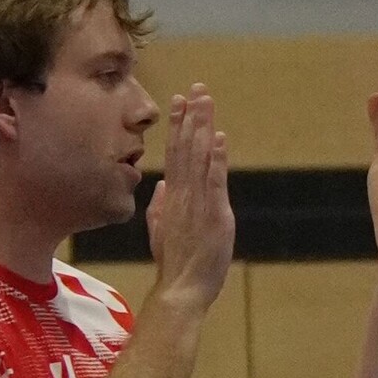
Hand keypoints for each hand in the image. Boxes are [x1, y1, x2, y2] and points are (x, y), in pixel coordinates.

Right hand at [144, 85, 234, 315]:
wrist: (180, 289)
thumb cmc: (174, 264)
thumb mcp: (160, 232)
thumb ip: (159, 207)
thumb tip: (160, 187)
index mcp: (172, 198)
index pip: (175, 154)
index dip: (178, 126)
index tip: (180, 101)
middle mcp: (182, 194)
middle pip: (185, 148)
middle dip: (191, 117)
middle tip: (196, 88)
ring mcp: (196, 203)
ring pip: (198, 158)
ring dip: (203, 128)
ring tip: (206, 101)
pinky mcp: (213, 215)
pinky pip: (214, 182)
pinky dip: (216, 159)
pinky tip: (218, 138)